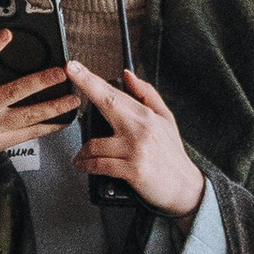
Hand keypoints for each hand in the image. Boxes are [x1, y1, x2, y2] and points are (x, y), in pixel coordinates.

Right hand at [0, 32, 77, 185]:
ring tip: (73, 99)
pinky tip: (64, 119)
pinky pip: (32, 132)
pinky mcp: (3, 142)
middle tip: (60, 73)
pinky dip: (51, 125)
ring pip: (29, 115)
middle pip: (13, 91)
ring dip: (55, 107)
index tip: (7, 34)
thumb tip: (11, 51)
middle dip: (41, 81)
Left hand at [67, 64, 204, 215]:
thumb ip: (146, 95)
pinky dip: (87, 165)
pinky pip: (99, 164)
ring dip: (83, 151)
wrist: (185, 187)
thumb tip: (128, 75)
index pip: (114, 92)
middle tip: (69, 71)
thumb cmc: (172, 154)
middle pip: (106, 102)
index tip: (75, 66)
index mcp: (145, 115)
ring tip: (82, 155)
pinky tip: (84, 165)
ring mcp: (135, 150)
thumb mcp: (166, 119)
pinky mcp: (131, 170)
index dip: (92, 78)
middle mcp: (140, 129)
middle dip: (85, 84)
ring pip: (94, 143)